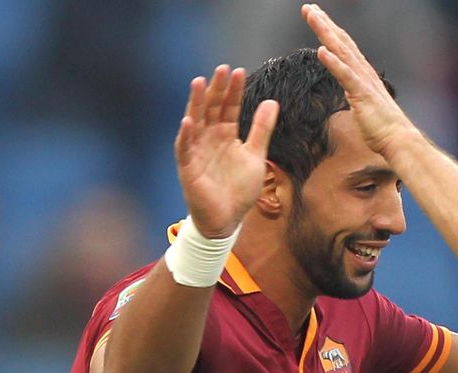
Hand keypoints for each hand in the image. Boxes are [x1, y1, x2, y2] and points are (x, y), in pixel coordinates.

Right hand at [174, 65, 278, 238]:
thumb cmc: (239, 189)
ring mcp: (197, 151)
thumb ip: (262, 129)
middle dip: (217, 89)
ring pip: (195, 122)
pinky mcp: (188, 167)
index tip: (239, 72)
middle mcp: (210, 138)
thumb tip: (272, 101)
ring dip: (196, 103)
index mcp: (226, 135)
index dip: (234, 91)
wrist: (228, 219)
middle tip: (222, 69)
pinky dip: (186, 135)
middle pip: (212, 108)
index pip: (229, 107)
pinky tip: (188, 120)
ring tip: (199, 82)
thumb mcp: (256, 155)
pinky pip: (185, 148)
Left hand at [303, 4, 417, 156]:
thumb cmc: (383, 131)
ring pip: (341, 52)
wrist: (399, 141)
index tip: (317, 17)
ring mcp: (363, 82)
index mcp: (363, 76)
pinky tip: (321, 50)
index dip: (330, 31)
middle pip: (341, 42)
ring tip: (311, 15)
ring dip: (325, 33)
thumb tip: (352, 102)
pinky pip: (345, 76)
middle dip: (324, 23)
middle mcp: (364, 73)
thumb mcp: (365, 110)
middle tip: (308, 7)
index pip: (344, 48)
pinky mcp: (362, 95)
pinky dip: (333, 62)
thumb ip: (357, 99)